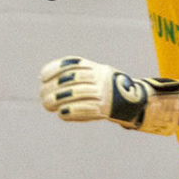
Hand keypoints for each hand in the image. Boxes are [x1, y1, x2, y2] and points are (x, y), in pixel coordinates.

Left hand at [38, 57, 178, 134]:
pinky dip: (70, 112)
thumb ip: (74, 75)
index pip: (71, 65)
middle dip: (53, 88)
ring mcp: (103, 93)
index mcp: (95, 68)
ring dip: (58, 101)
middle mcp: (100, 78)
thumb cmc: (108, 89)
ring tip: (48, 105)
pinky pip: (85, 110)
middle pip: (70, 81)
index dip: (54, 70)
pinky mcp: (106, 108)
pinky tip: (61, 114)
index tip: (42, 77)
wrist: (135, 102)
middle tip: (42, 96)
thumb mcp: (95, 75)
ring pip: (75, 94)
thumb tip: (45, 79)